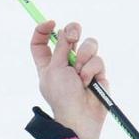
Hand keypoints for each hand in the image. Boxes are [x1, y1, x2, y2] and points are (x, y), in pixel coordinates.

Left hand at [30, 20, 108, 138]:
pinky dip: (92, 70)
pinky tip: (88, 82)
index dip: (43, 31)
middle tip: (73, 37)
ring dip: (84, 57)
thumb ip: (61, 48)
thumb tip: (65, 30)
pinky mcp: (97, 72)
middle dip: (73, 32)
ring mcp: (82, 67)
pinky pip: (97, 59)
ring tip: (79, 75)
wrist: (79, 115)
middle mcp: (64, 63)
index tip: (50, 23)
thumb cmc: (62, 96)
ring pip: (88, 46)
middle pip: (69, 37)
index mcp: (47, 64)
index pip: (40, 44)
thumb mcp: (55, 69)